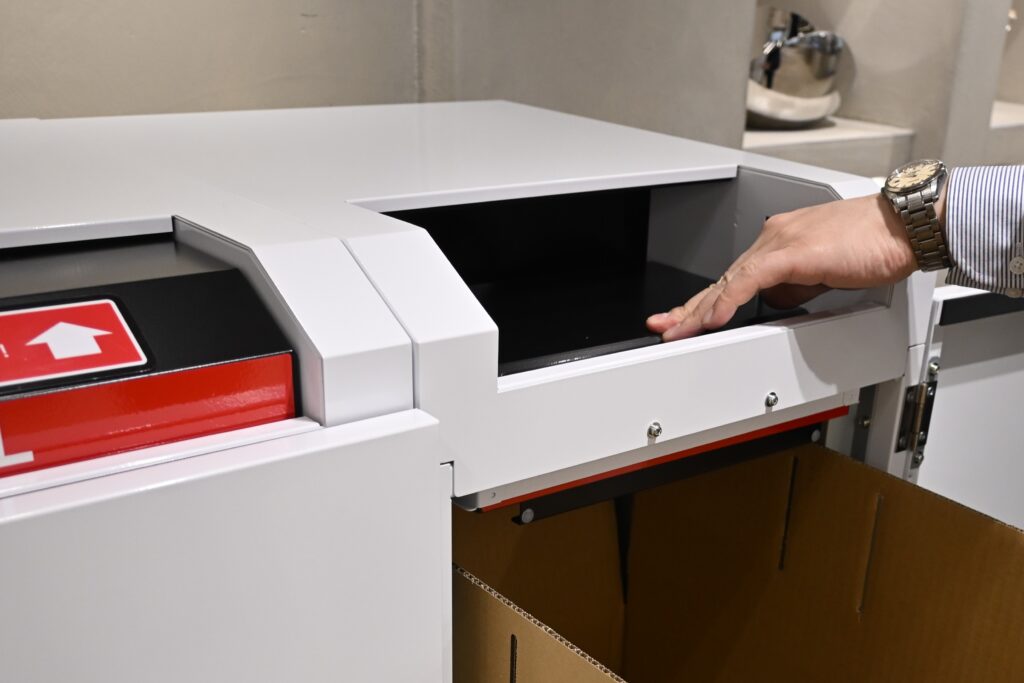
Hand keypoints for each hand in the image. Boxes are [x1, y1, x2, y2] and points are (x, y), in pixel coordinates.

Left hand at [646, 192, 928, 340]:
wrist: (906, 227)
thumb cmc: (876, 245)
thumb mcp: (825, 274)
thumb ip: (797, 286)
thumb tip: (779, 303)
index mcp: (779, 243)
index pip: (732, 278)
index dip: (706, 302)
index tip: (684, 320)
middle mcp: (774, 239)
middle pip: (722, 280)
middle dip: (689, 308)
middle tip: (661, 327)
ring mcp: (781, 243)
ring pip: (729, 280)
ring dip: (701, 310)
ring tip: (677, 332)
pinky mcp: (794, 251)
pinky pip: (751, 279)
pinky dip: (730, 300)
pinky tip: (714, 319)